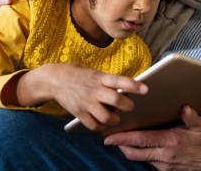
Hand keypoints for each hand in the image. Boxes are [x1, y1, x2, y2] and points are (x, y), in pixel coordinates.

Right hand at [16, 63, 147, 131]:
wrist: (54, 79)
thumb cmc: (80, 76)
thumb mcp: (95, 74)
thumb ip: (109, 82)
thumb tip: (129, 93)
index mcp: (100, 77)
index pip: (119, 80)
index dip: (133, 85)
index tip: (146, 89)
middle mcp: (94, 90)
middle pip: (116, 100)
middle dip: (127, 105)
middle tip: (129, 106)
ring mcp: (86, 103)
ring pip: (107, 117)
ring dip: (115, 119)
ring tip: (115, 116)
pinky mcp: (78, 113)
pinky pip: (94, 125)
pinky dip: (101, 126)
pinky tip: (102, 122)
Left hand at [104, 105, 200, 170]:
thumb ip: (191, 117)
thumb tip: (185, 107)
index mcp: (170, 142)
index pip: (140, 140)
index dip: (122, 139)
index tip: (108, 137)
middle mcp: (164, 156)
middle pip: (133, 153)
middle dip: (119, 145)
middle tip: (109, 137)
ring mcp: (164, 165)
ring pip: (139, 158)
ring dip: (129, 149)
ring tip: (122, 139)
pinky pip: (148, 162)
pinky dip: (140, 154)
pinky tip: (139, 146)